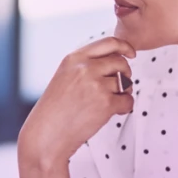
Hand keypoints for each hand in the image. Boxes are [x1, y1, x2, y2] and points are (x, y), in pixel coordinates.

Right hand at [18, 36, 135, 177]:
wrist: (46, 135)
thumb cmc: (54, 110)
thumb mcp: (64, 77)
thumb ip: (85, 66)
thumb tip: (116, 61)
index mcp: (74, 58)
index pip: (109, 42)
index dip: (124, 47)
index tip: (131, 54)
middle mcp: (85, 68)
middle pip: (120, 62)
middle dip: (125, 73)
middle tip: (120, 86)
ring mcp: (96, 85)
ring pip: (126, 82)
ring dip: (123, 93)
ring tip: (108, 104)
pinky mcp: (106, 103)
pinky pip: (128, 100)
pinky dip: (124, 108)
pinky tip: (111, 113)